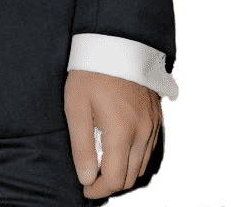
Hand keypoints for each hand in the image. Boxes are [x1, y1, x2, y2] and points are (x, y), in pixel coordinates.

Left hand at [64, 69, 161, 198]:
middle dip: (110, 183)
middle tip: (91, 178)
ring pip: (142, 165)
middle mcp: (143, 132)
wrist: (115, 43)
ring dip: (124, 172)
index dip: (98, 190)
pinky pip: (149, 149)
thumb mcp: (76, 106)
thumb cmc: (90, 73)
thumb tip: (87, 179)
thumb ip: (82, 146)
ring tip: (102, 164)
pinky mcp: (157, 117)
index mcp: (121, 131)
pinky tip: (118, 149)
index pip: (114, 179)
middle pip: (130, 177)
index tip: (85, 187)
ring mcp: (153, 124)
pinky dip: (135, 158)